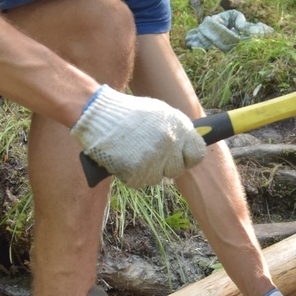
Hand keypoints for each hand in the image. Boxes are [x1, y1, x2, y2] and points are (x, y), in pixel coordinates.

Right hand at [70, 86, 206, 189]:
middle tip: (148, 155)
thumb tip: (187, 146)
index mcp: (179, 127)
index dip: (187, 157)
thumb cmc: (128, 113)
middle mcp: (170, 144)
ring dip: (146, 170)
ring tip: (131, 152)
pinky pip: (139, 182)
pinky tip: (123, 159)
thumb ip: (175, 130)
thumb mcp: (159, 113)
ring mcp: (154, 159)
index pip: (197, 154)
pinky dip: (131, 174)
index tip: (179, 158)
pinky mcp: (137, 171)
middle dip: (164, 166)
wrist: (98, 113)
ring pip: (157, 177)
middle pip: (176, 169)